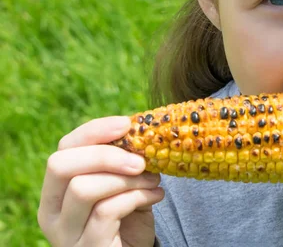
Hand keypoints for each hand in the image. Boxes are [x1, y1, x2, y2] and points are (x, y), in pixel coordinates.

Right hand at [38, 116, 164, 246]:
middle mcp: (51, 212)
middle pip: (61, 165)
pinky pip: (106, 211)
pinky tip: (155, 196)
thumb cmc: (128, 218)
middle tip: (140, 161)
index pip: (64, 148)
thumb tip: (138, 128)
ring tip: (153, 180)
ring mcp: (66, 233)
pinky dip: (137, 197)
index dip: (94, 131)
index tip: (127, 124)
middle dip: (105, 155)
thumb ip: (121, 161)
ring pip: (83, 188)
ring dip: (126, 179)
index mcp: (56, 190)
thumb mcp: (122, 185)